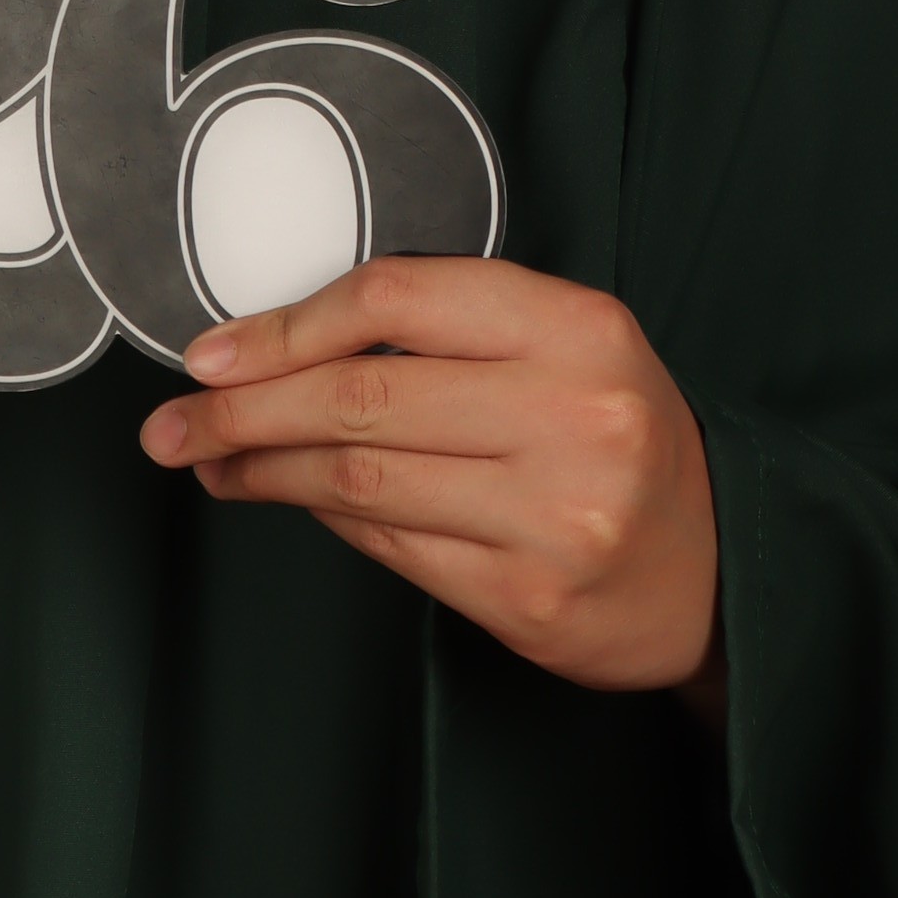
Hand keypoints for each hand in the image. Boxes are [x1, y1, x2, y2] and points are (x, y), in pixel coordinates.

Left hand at [139, 255, 723, 711]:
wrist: (722, 568)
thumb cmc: (620, 437)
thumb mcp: (569, 348)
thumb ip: (454, 331)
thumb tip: (281, 341)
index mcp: (579, 329)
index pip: (396, 300)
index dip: (285, 325)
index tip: (214, 351)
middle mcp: (572, 417)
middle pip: (359, 399)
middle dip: (243, 409)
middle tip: (175, 420)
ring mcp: (552, 515)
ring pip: (359, 479)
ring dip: (262, 470)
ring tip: (211, 462)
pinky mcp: (528, 598)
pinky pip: (389, 547)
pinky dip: (323, 518)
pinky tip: (288, 500)